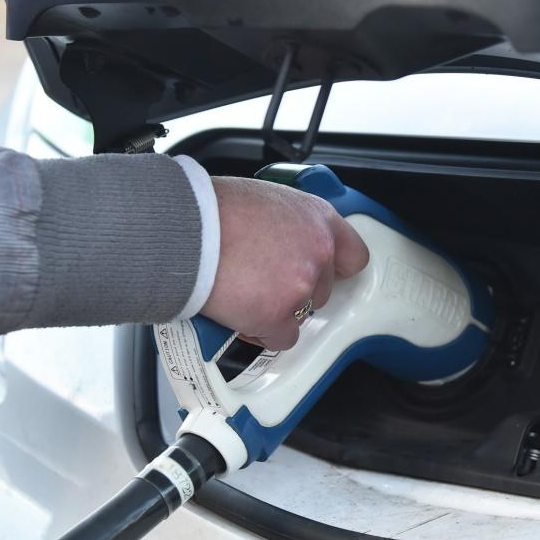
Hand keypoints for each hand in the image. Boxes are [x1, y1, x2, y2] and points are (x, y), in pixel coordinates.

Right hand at [201, 177, 369, 349]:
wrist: (185, 231)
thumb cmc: (212, 210)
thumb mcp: (263, 200)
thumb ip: (286, 225)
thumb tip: (282, 242)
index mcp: (317, 218)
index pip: (353, 254)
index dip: (335, 269)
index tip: (322, 274)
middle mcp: (317, 251)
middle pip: (321, 290)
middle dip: (294, 291)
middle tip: (262, 281)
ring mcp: (300, 287)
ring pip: (301, 315)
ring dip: (276, 311)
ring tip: (245, 294)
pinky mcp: (278, 316)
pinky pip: (282, 338)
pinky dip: (261, 331)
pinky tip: (241, 314)